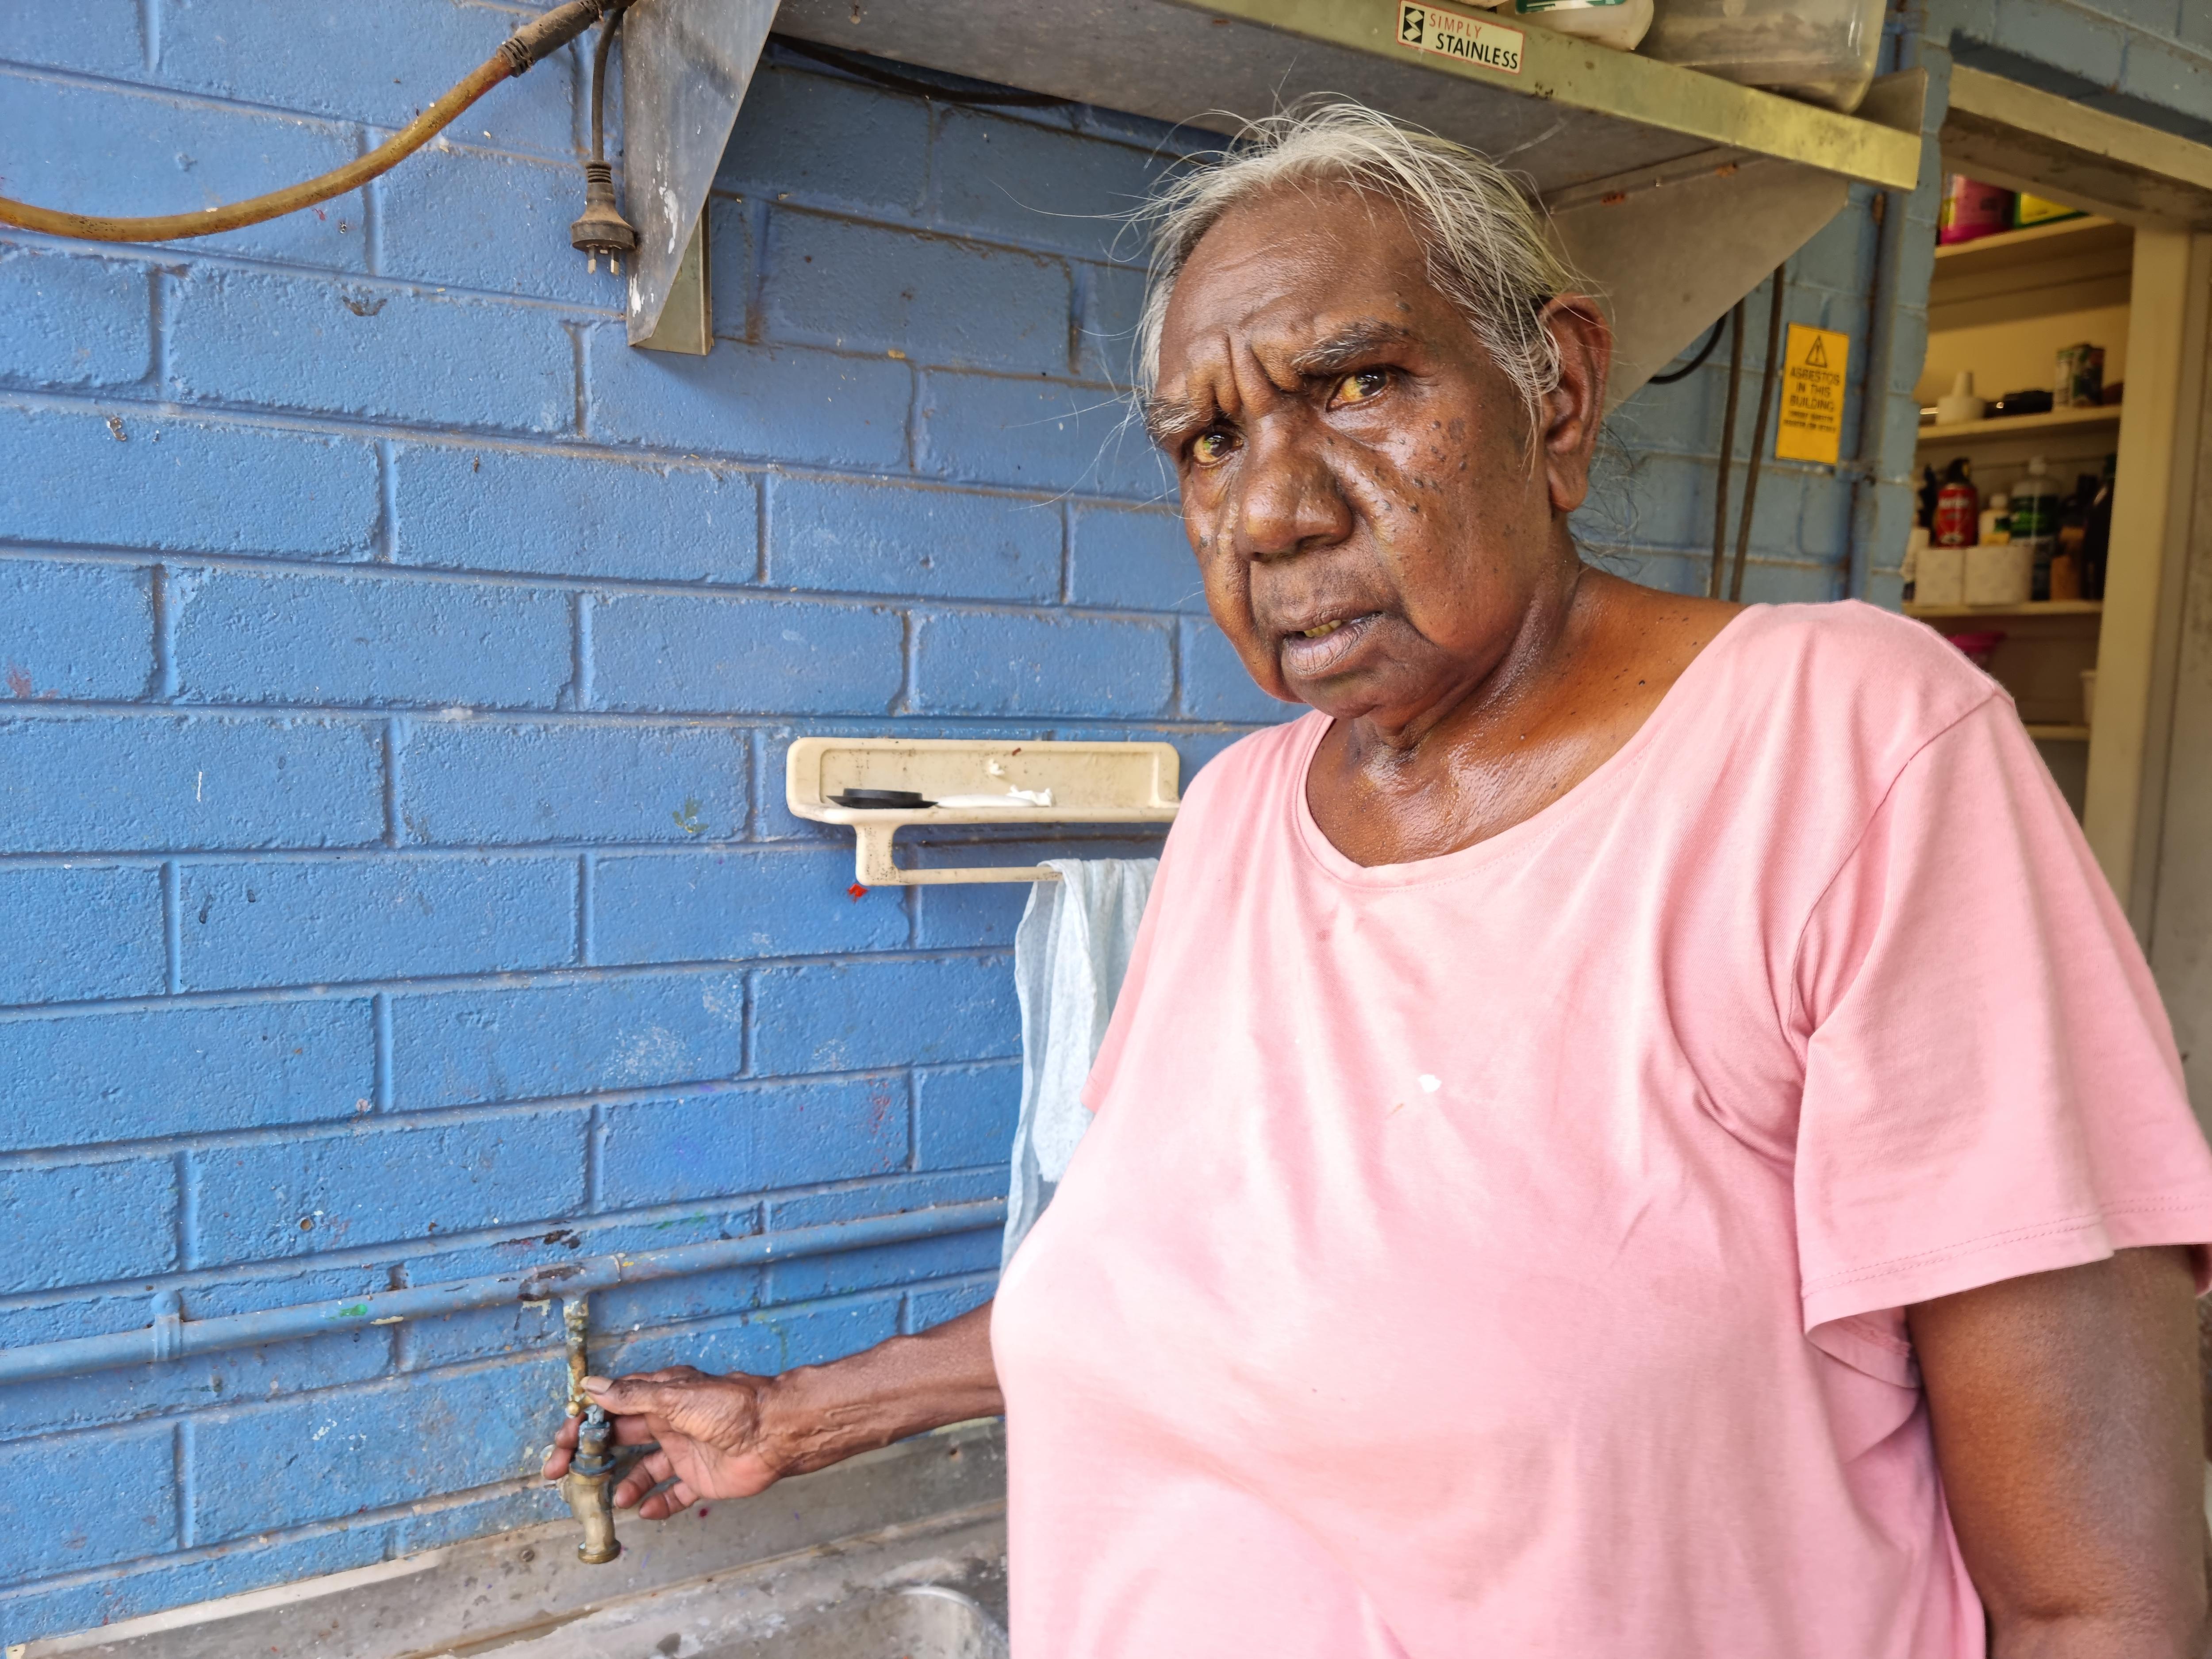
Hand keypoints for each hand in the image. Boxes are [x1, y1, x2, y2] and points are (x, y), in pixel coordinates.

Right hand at [541, 1366, 788, 1518]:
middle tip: (564, 1476)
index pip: (612, 1410)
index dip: (584, 1425)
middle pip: (620, 1442)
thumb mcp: (676, 1396)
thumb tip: (591, 1385)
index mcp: (661, 1398)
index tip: (560, 1443)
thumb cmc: (731, 1406)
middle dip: (591, 1458)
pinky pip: (674, 1496)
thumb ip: (633, 1395)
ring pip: (644, 1472)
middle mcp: (669, 1424)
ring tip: (615, 1499)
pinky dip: (658, 1505)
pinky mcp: (701, 1479)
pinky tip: (646, 1511)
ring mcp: (684, 1452)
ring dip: (624, 1486)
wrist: (777, 1432)